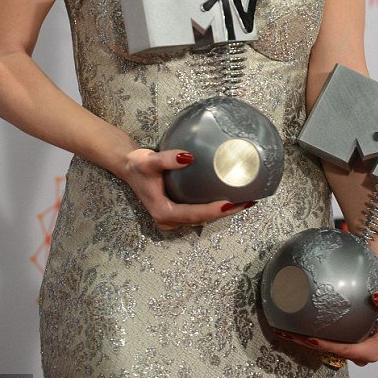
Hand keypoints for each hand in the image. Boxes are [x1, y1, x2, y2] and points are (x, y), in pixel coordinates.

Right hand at [120, 147, 254, 229]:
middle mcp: (170, 220)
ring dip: (224, 211)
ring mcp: (174, 218)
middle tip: (249, 201)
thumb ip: (167, 159)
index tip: (232, 204)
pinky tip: (230, 196)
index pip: (194, 214)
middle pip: (203, 219)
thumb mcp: (149, 161)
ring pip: (203, 218)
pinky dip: (215, 206)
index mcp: (164, 212)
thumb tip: (189, 157)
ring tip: (246, 200)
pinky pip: (199, 212)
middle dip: (226, 212)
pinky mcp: (178, 211)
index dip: (214, 211)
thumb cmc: (137, 165)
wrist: (128, 167)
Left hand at [274, 286, 377, 366]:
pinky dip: (312, 320)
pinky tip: (292, 310)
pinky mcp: (346, 320)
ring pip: (330, 339)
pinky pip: (328, 324)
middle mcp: (365, 339)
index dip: (335, 348)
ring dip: (308, 336)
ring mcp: (355, 330)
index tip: (314, 339)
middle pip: (338, 350)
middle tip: (291, 335)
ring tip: (285, 329)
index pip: (355, 351)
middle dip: (314, 346)